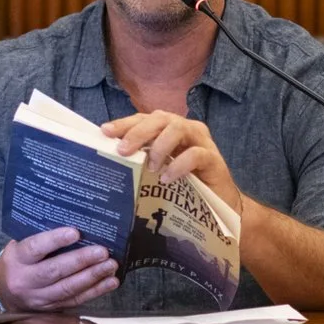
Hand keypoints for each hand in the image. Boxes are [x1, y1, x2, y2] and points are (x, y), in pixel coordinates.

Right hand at [0, 225, 117, 311]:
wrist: (3, 293)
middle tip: (102, 252)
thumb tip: (75, 224)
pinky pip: (75, 300)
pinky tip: (110, 282)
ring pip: (68, 288)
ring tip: (111, 266)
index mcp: (16, 259)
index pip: (35, 248)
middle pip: (55, 271)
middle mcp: (25, 280)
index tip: (75, 232)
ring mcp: (39, 297)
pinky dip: (95, 291)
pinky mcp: (51, 309)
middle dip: (81, 261)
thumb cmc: (18, 261)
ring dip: (92, 277)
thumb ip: (40, 238)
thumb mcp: (19, 246)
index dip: (55, 240)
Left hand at [101, 111, 248, 216]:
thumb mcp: (159, 169)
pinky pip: (195, 154)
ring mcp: (202, 141)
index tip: (105, 131)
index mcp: (169, 128)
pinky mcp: (214, 159)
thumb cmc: (184, 184)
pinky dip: (178, 165)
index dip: (124, 123)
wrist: (218, 204)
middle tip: (123, 150)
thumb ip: (141, 159)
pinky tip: (167, 178)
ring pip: (178, 128)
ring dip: (160, 146)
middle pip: (160, 118)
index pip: (144, 119)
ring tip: (150, 167)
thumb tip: (111, 156)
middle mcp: (185, 129)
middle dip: (139, 132)